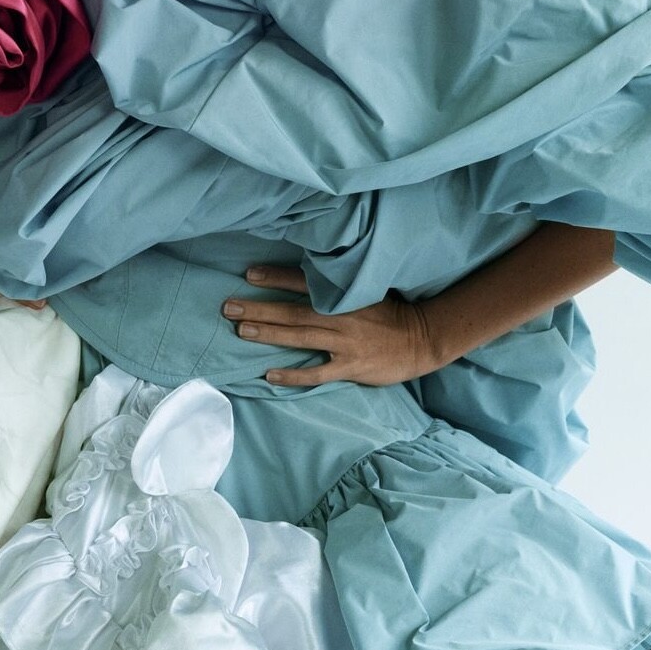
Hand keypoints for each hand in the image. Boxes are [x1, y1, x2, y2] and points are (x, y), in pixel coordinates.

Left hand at [220, 264, 438, 387]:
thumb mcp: (368, 290)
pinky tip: (269, 375)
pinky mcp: (350, 367)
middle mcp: (341, 316)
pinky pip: (317, 372)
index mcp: (344, 295)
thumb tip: (306, 277)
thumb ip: (339, 287)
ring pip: (300, 337)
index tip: (248, 274)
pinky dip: (293, 375)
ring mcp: (345, 343)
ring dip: (268, 334)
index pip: (304, 282)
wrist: (423, 339)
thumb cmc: (391, 313)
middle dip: (259, 308)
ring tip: (241, 330)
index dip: (275, 278)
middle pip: (293, 311)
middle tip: (228, 306)